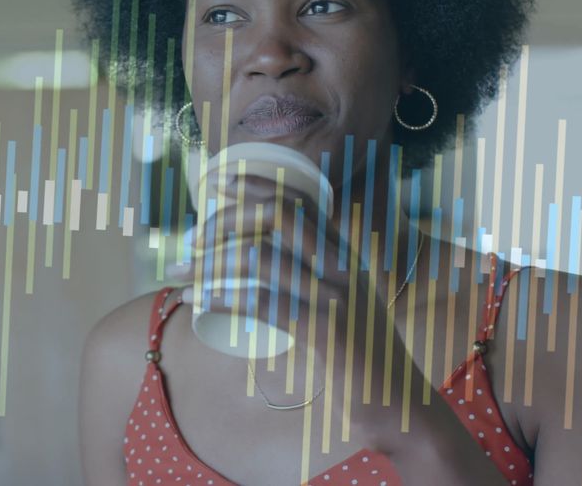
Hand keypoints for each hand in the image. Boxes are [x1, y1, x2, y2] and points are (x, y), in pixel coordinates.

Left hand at [180, 170, 420, 438]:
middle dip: (225, 219)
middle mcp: (342, 264)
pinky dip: (222, 297)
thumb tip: (261, 259)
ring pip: (260, 258)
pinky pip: (262, 302)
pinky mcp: (325, 329)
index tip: (216, 180)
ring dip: (210, 264)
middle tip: (192, 240)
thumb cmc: (363, 357)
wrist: (402, 403)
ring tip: (180, 276)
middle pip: (276, 214)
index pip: (299, 199)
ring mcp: (336, 294)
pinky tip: (200, 302)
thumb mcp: (346, 302)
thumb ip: (316, 277)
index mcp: (345, 253)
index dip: (255, 183)